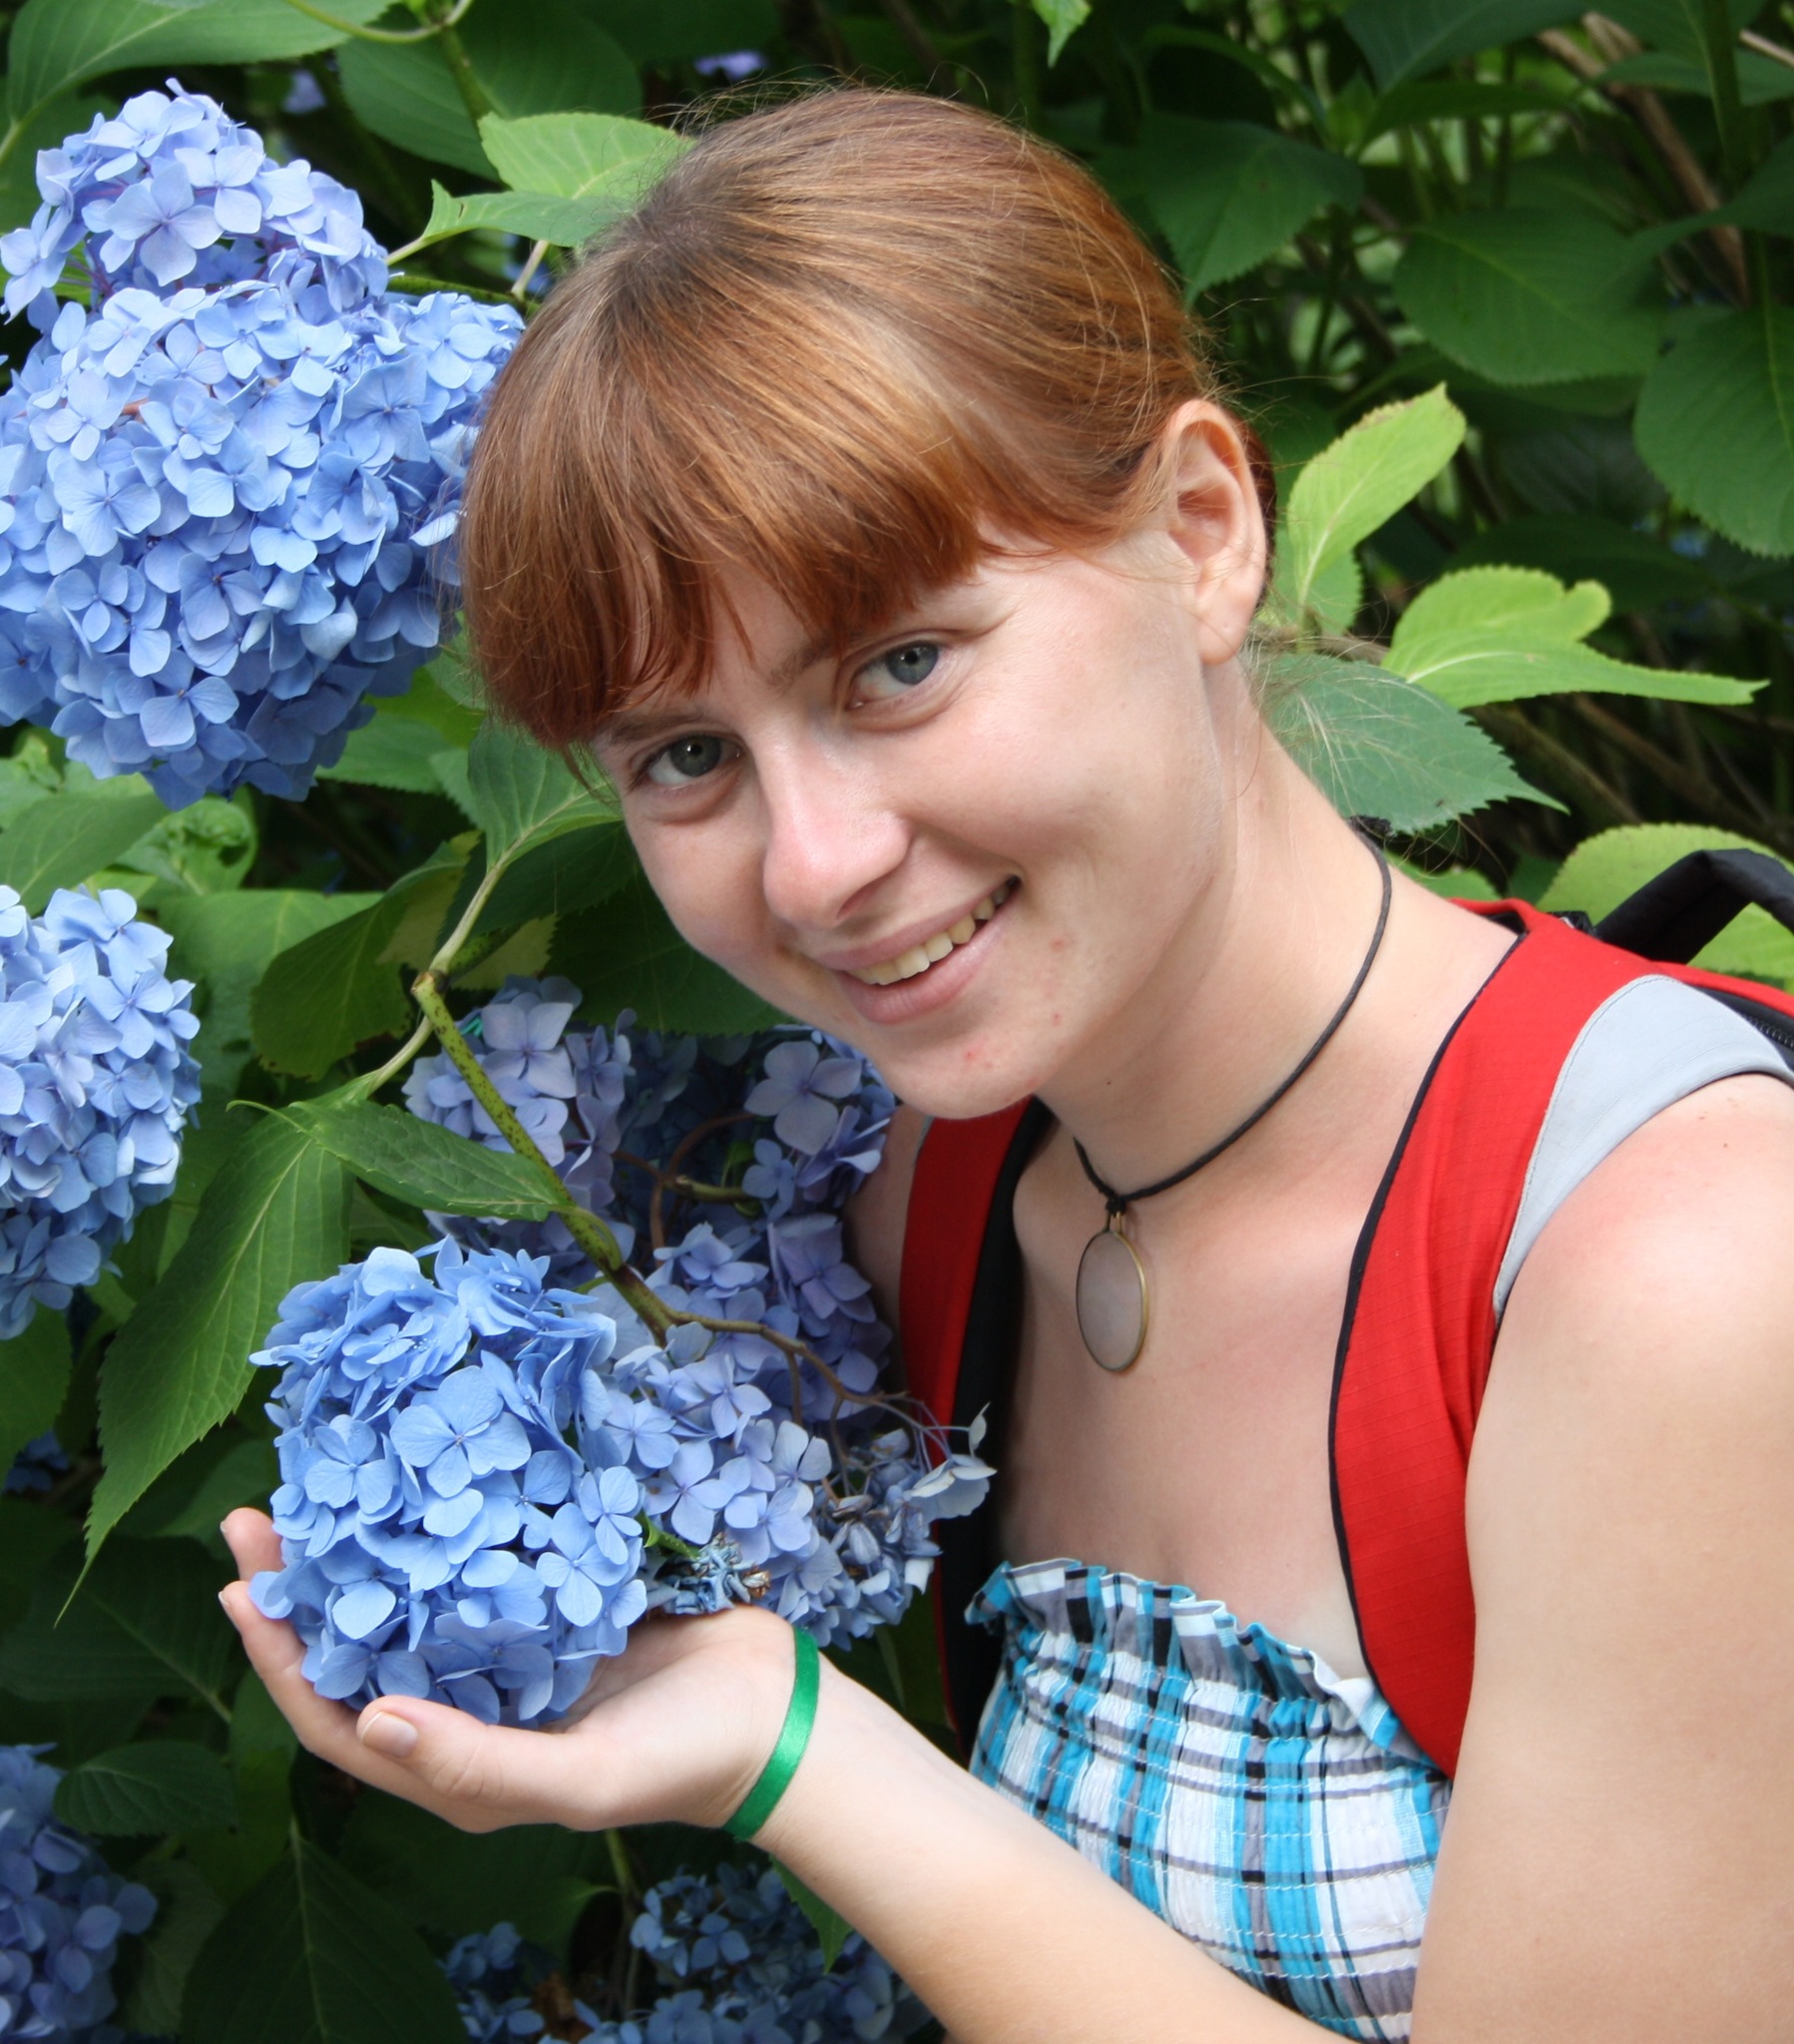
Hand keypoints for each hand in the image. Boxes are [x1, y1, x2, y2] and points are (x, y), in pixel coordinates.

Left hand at [218, 1508, 800, 1835]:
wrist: (778, 1713)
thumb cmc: (679, 1762)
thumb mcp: (576, 1780)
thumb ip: (474, 1762)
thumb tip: (364, 1720)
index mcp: (458, 1763)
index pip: (339, 1720)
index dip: (281, 1661)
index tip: (242, 1589)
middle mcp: (471, 1701)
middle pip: (363, 1644)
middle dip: (308, 1585)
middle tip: (261, 1514)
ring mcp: (512, 1646)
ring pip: (415, 1594)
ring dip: (368, 1543)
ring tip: (326, 1481)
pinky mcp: (556, 1597)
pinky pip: (484, 1558)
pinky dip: (450, 1518)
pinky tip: (431, 1469)